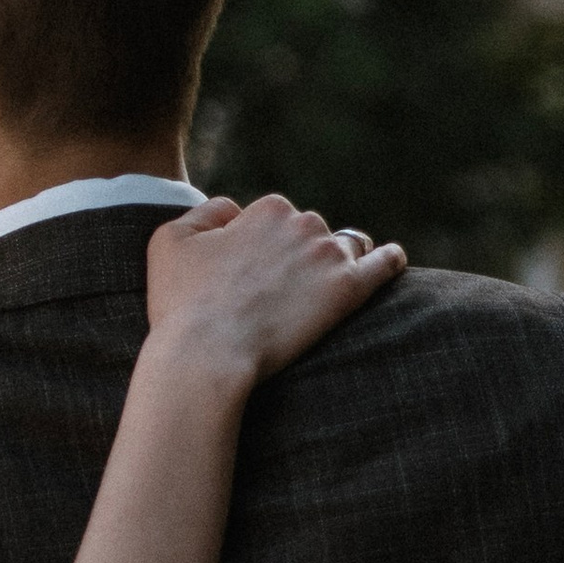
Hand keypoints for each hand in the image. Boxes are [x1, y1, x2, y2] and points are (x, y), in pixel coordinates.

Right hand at [145, 192, 404, 390]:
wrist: (207, 354)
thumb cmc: (181, 302)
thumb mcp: (170, 239)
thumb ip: (206, 212)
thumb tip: (235, 210)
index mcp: (267, 208)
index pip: (276, 217)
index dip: (263, 246)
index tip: (250, 276)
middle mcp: (304, 222)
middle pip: (312, 232)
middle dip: (300, 255)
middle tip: (278, 293)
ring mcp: (330, 256)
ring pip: (347, 247)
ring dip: (337, 261)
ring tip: (322, 289)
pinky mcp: (349, 291)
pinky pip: (384, 265)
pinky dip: (389, 261)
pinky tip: (393, 261)